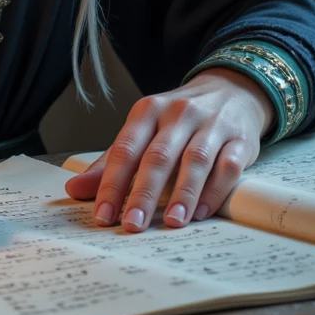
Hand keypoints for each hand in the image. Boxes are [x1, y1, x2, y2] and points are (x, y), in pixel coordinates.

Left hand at [64, 68, 273, 230]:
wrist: (231, 90)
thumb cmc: (178, 119)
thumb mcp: (143, 130)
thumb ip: (111, 162)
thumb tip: (74, 190)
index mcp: (148, 111)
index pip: (125, 149)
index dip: (112, 183)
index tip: (103, 215)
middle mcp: (178, 114)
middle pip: (158, 156)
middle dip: (144, 193)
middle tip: (132, 224)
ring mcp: (211, 125)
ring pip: (195, 160)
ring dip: (182, 193)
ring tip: (172, 223)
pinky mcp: (239, 140)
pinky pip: (227, 166)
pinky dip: (214, 190)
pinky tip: (201, 213)